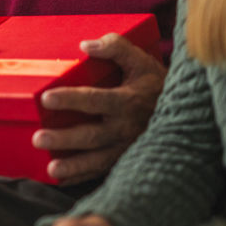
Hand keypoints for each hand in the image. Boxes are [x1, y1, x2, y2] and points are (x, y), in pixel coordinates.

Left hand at [33, 33, 165, 182]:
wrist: (187, 113)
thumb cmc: (156, 84)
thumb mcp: (141, 60)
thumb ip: (116, 47)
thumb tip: (86, 45)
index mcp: (127, 101)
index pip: (94, 100)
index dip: (70, 99)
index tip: (47, 98)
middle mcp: (126, 128)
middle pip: (91, 135)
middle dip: (64, 139)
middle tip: (39, 138)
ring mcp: (126, 148)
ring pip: (97, 160)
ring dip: (74, 166)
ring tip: (52, 168)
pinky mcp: (126, 159)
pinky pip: (103, 171)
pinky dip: (83, 177)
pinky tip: (63, 180)